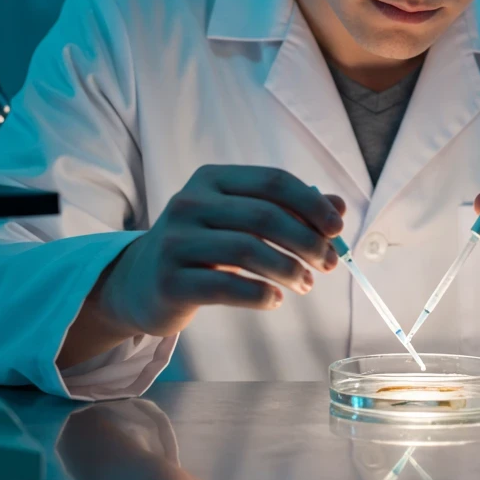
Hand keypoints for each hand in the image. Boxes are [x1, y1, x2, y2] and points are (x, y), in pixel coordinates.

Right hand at [92, 165, 345, 338]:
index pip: (273, 181)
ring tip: (305, 285)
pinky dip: (259, 293)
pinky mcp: (169, 280)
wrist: (141, 283)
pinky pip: (225, 286)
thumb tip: (337, 206)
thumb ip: (289, 210)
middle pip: (264, 215)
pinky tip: (275, 299)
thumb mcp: (242, 221)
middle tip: (328, 264)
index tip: (337, 229)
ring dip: (288, 269)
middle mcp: (190, 202)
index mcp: (212, 179)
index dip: (311, 204)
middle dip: (306, 241)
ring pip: (247, 250)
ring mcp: (175, 241)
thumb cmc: (204, 248)